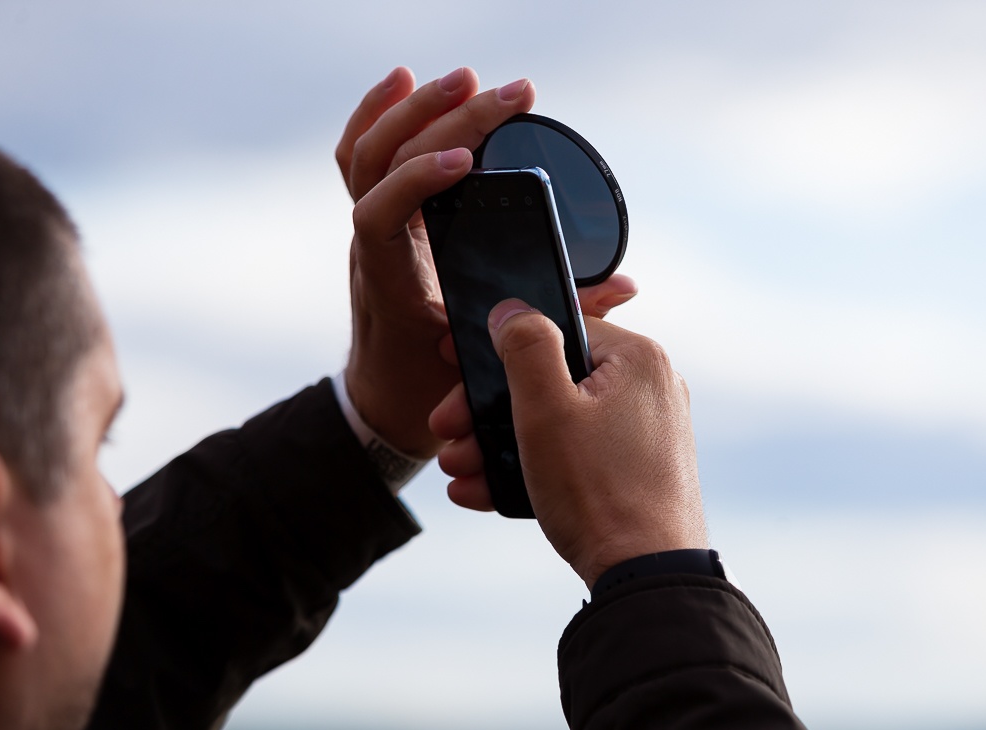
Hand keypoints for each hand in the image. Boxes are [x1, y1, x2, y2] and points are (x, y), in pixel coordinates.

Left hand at [336, 68, 641, 456]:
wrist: (384, 393)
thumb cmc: (430, 382)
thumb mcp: (492, 360)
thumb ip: (557, 322)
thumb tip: (623, 287)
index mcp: (390, 280)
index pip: (380, 214)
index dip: (416, 181)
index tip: (466, 163)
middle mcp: (372, 246)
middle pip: (385, 163)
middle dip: (444, 121)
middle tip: (505, 96)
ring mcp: (369, 227)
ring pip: (369, 151)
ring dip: (414, 108)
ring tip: (468, 80)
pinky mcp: (378, 216)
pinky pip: (362, 157)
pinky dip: (378, 115)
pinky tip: (405, 81)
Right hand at [429, 300, 707, 588]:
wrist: (644, 577)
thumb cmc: (598, 492)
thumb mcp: (546, 410)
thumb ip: (525, 347)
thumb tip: (513, 310)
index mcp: (638, 359)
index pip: (555, 329)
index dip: (496, 350)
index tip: (453, 366)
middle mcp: (649, 390)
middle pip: (550, 382)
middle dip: (487, 411)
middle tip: (445, 432)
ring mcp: (645, 433)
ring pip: (556, 423)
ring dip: (498, 445)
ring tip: (458, 471)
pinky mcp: (636, 471)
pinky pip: (574, 456)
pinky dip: (531, 469)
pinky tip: (483, 491)